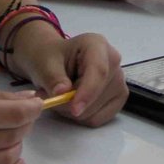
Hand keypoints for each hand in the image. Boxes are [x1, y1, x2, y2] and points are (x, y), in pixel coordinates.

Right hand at [0, 78, 41, 163]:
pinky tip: (13, 163)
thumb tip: (30, 101)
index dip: (34, 110)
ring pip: (7, 161)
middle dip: (24, 125)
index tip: (36, 106)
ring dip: (17, 147)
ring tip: (10, 137)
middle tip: (18, 118)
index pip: (16, 116)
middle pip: (14, 137)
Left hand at [9, 24, 126, 126]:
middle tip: (51, 95)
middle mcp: (113, 61)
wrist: (56, 61)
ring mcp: (119, 80)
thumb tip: (62, 92)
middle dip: (70, 103)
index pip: (99, 71)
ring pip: (96, 111)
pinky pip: (98, 118)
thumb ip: (53, 78)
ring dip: (73, 111)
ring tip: (61, 96)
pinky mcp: (117, 97)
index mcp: (97, 45)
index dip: (88, 92)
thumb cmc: (51, 58)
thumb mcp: (45, 64)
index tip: (74, 109)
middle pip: (97, 95)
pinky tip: (74, 102)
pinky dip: (82, 117)